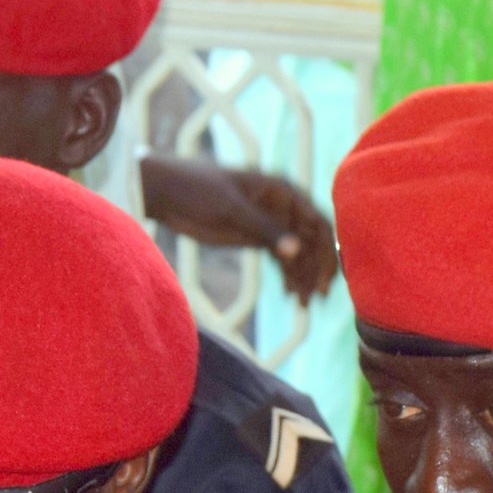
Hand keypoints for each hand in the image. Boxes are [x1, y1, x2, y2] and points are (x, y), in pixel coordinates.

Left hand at [140, 155, 339, 300]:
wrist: (166, 193)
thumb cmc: (198, 189)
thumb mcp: (231, 208)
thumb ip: (264, 228)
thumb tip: (296, 249)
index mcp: (282, 190)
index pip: (317, 222)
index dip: (326, 250)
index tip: (326, 278)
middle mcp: (282, 206)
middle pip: (311, 240)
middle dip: (316, 268)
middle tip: (317, 298)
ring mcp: (269, 223)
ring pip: (297, 253)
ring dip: (303, 276)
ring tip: (303, 303)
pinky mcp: (255, 238)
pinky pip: (279, 259)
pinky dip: (287, 276)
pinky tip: (290, 295)